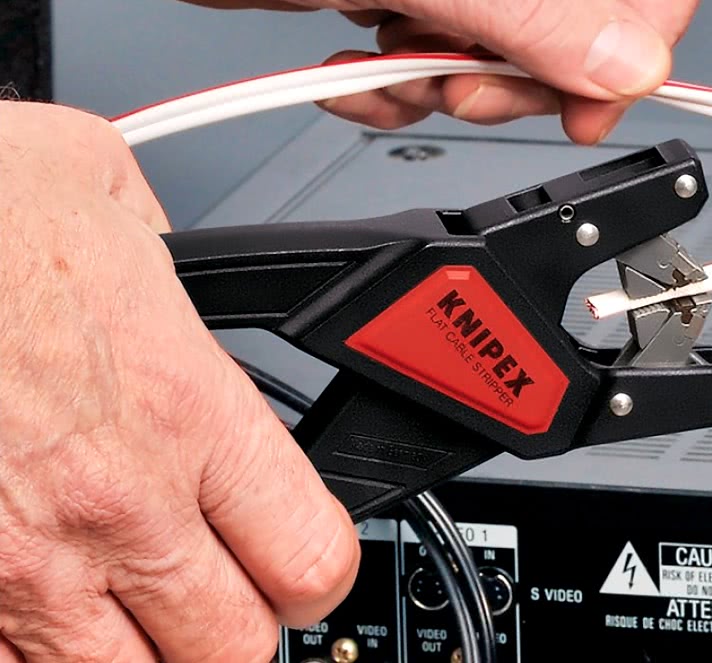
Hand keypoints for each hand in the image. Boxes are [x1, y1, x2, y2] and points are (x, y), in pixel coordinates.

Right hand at [0, 101, 358, 661]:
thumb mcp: (111, 195)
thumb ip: (173, 264)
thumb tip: (181, 278)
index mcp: (185, 407)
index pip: (314, 556)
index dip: (321, 574)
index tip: (302, 564)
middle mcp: (118, 500)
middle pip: (235, 648)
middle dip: (237, 628)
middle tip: (219, 594)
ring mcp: (23, 562)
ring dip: (143, 653)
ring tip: (129, 609)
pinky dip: (38, 655)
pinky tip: (37, 610)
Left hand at [179, 0, 699, 142]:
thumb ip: (537, 15)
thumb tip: (628, 66)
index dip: (624, 55)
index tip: (586, 109)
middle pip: (566, 38)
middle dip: (502, 84)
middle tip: (460, 86)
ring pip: (490, 63)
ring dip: (434, 90)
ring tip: (390, 67)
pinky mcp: (403, 0)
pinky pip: (428, 66)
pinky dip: (389, 90)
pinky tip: (356, 73)